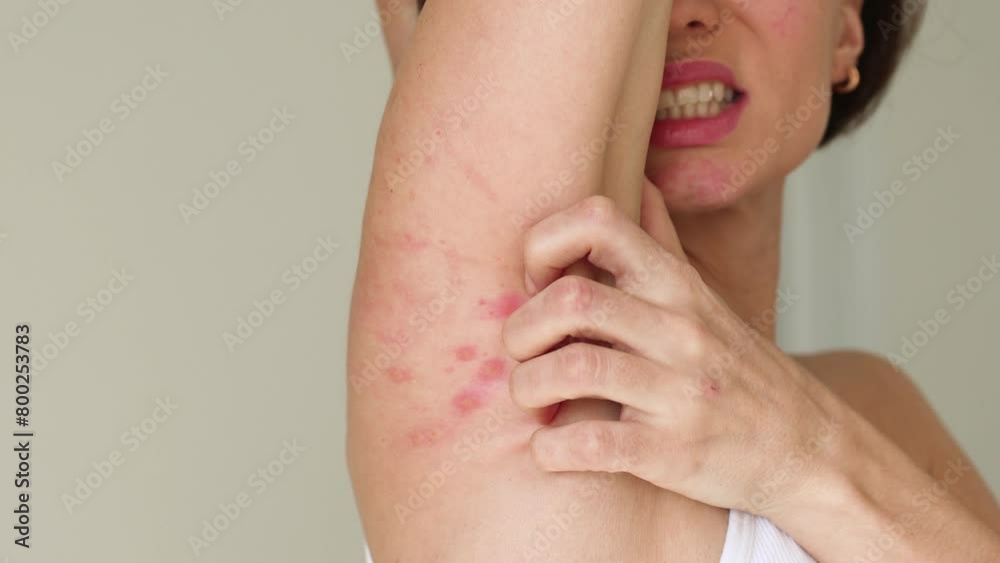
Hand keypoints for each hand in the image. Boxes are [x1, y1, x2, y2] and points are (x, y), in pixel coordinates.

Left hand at [501, 181, 850, 516]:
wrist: (808, 450)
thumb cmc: (738, 370)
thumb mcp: (704, 297)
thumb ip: (661, 242)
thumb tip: (638, 182)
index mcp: (675, 285)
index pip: (598, 222)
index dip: (545, 244)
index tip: (536, 282)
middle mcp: (678, 329)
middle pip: (571, 300)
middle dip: (521, 328)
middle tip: (521, 352)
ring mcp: (678, 391)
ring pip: (573, 369)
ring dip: (528, 387)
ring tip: (531, 399)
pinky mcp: (672, 452)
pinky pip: (591, 445)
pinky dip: (551, 449)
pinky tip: (549, 449)